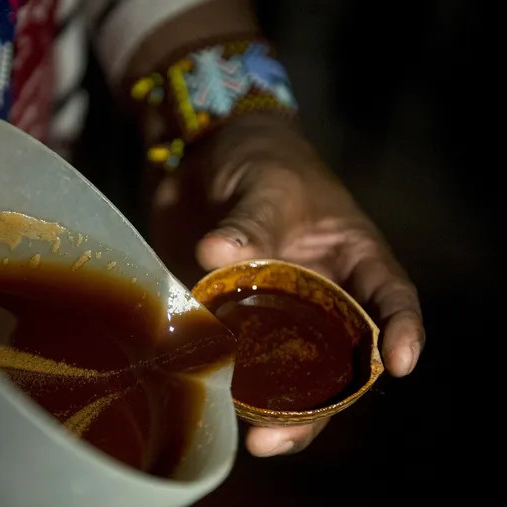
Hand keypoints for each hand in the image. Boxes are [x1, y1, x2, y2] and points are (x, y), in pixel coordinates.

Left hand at [149, 115, 424, 456]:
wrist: (202, 155)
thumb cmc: (258, 156)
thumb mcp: (264, 182)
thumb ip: (250, 220)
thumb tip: (217, 253)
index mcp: (351, 257)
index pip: (390, 298)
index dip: (401, 331)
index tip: (401, 363)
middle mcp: (321, 293)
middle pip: (340, 359)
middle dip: (326, 401)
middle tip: (289, 432)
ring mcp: (276, 309)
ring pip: (292, 372)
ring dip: (279, 410)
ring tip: (258, 439)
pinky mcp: (232, 314)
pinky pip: (240, 356)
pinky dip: (233, 383)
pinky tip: (220, 405)